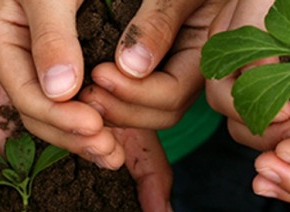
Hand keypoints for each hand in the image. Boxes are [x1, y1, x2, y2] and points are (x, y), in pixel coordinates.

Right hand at [0, 0, 120, 167]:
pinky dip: (97, 123)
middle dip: (74, 138)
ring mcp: (43, 69)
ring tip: (116, 155)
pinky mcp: (71, 70)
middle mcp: (19, 63)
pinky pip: (77, 106)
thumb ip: (52, 35)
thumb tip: (60, 92)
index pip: (26, 96)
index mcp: (2, 42)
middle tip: (111, 152)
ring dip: (86, 140)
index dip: (60, 119)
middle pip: (40, 116)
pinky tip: (119, 138)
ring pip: (58, 118)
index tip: (95, 127)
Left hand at [75, 0, 226, 129]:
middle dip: (122, 108)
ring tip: (81, 91)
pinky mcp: (158, 60)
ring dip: (115, 106)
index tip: (97, 74)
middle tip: (82, 93)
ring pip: (149, 108)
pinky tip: (88, 83)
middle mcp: (195, 65)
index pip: (172, 94)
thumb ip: (157, 23)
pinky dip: (114, 94)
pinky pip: (137, 91)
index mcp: (208, 48)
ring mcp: (177, 65)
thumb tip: (132, 67)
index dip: (135, 94)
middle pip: (162, 111)